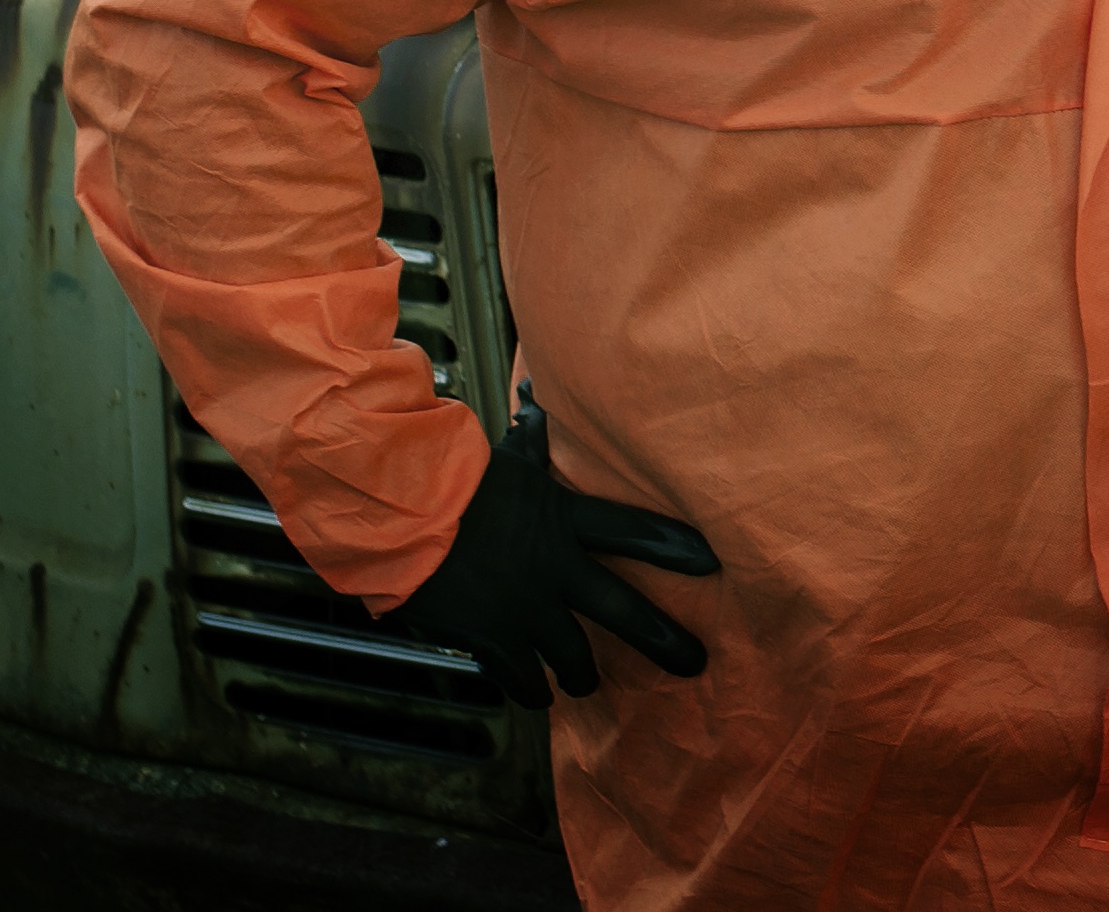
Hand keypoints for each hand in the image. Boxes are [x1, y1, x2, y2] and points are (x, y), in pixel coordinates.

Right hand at [384, 386, 719, 696]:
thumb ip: (528, 447)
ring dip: (583, 676)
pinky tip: (535, 697)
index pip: (635, 531)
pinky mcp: (490, 637)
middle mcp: (553, 568)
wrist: (397, 514)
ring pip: (573, 657)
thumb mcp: (501, 460)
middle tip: (695, 663)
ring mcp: (524, 608)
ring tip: (587, 686)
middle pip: (624, 611)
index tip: (711, 562)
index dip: (675, 547)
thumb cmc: (445, 478)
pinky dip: (529, 689)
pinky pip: (520, 676)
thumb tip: (537, 410)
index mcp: (562, 519)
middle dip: (663, 640)